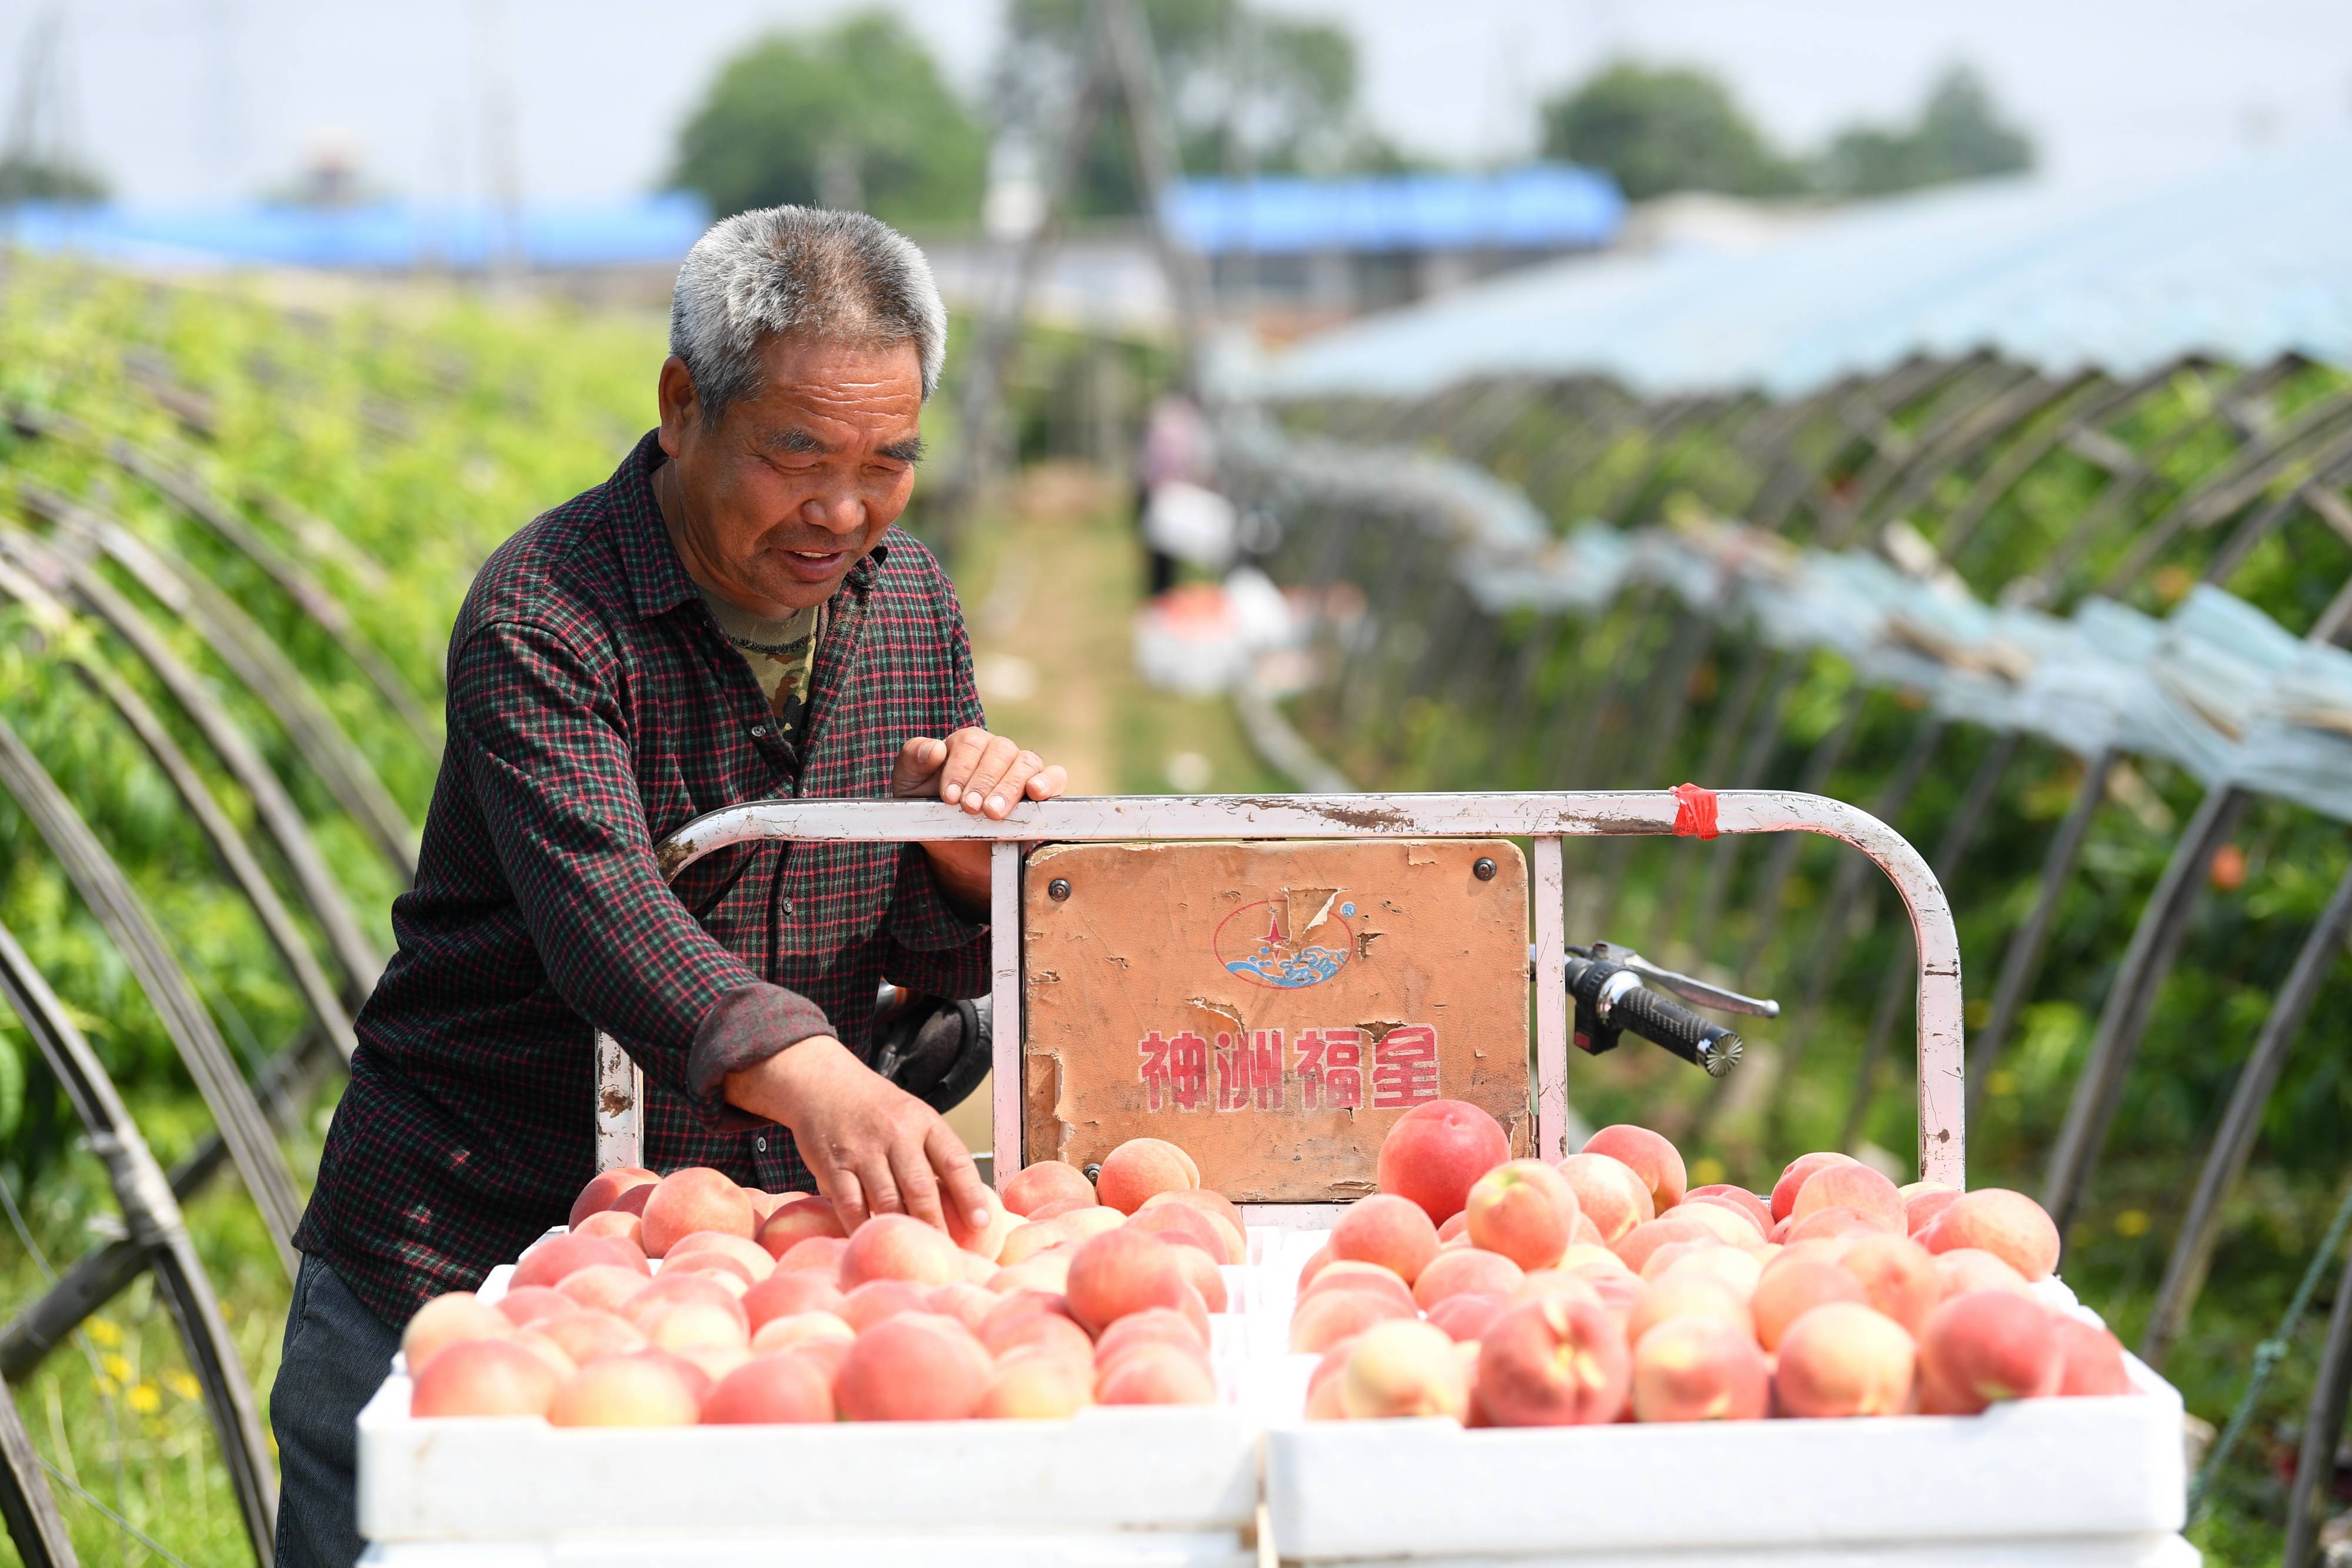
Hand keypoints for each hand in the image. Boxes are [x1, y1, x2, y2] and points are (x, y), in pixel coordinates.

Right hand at [724, 1036, 991, 1233]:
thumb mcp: (912, 1117)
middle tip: (948, 1253)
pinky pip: (850, 1205)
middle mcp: (896, 1134)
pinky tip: (872, 1241)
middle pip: (921, 1188)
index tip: (982, 1224)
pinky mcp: (834, 1165)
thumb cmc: (877, 1109)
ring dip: (902, 1230)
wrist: (823, 1082)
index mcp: (924, 1122)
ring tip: (915, 1257)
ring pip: (887, 1200)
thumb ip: (932, 1154)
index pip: (955, 1160)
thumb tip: (960, 1204)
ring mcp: (863, 1150)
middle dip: (936, 1224)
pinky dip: (861, 1227)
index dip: (971, 1195)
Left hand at [893, 728, 1066, 819]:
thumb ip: (912, 760)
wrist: (954, 850)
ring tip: (994, 813)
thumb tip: (935, 748)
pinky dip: (1049, 781)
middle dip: (983, 782)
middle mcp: (997, 751)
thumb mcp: (908, 787)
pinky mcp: (1044, 790)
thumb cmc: (930, 810)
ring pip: (1026, 762)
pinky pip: (1055, 776)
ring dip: (1010, 787)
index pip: (971, 742)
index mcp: (967, 744)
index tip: (949, 797)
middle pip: (1000, 750)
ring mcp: (1022, 768)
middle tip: (971, 808)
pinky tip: (1036, 793)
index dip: (960, 768)